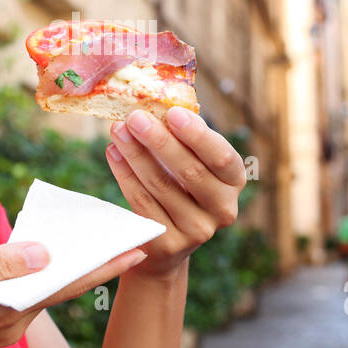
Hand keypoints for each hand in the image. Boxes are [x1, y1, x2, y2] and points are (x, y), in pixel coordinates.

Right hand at [0, 239, 147, 347]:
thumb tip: (43, 250)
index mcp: (6, 311)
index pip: (66, 283)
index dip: (104, 264)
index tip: (139, 248)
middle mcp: (12, 323)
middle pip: (61, 285)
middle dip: (94, 260)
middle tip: (129, 234)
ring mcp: (1, 327)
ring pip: (43, 289)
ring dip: (69, 265)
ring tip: (96, 236)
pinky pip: (24, 293)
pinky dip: (40, 271)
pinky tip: (47, 252)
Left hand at [104, 106, 248, 278]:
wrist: (170, 242)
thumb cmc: (182, 186)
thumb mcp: (194, 162)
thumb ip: (184, 137)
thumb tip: (158, 103)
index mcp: (234, 182)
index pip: (222, 158)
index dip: (198, 135)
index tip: (172, 112)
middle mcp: (223, 209)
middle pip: (190, 172)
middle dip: (159, 141)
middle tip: (135, 117)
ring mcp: (197, 230)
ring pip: (161, 186)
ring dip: (135, 154)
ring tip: (117, 130)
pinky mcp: (169, 244)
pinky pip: (141, 203)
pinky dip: (125, 174)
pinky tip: (113, 153)